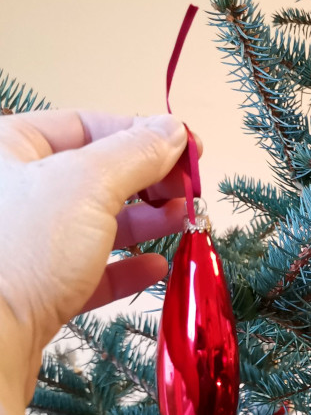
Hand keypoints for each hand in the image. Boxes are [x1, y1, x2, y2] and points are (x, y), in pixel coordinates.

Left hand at [0, 110, 194, 404]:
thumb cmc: (18, 253)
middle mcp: (11, 192)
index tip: (189, 149)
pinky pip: (88, 270)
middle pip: (95, 173)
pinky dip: (126, 266)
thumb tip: (174, 130)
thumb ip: (137, 153)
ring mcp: (21, 244)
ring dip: (146, 221)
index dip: (143, 134)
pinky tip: (156, 267)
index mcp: (7, 149)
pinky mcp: (34, 290)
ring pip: (95, 222)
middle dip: (149, 181)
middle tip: (188, 191)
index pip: (85, 124)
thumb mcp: (88, 185)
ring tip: (183, 222)